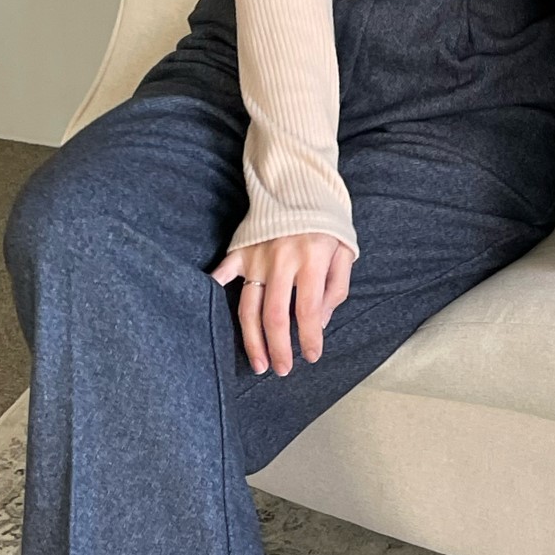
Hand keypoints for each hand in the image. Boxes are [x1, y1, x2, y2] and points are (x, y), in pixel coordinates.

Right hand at [211, 233, 352, 375]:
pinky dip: (214, 294)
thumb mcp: (344, 251)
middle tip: (281, 370)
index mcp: (312, 260)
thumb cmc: (326, 222)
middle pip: (275, 315)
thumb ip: (336, 288)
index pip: (309, 309)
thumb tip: (320, 322)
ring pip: (248, 306)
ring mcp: (257, 256)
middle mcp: (281, 261)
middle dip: (279, 348)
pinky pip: (222, 275)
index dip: (310, 337)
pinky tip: (209, 317)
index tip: (311, 356)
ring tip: (258, 362)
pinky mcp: (240, 250)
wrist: (299, 184)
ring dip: (252, 339)